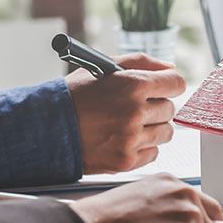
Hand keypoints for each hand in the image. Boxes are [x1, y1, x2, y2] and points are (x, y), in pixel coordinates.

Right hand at [67, 53, 185, 173]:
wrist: (46, 128)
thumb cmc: (74, 97)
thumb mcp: (104, 68)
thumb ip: (141, 63)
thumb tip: (169, 68)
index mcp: (132, 85)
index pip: (176, 83)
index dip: (170, 84)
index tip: (165, 88)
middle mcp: (135, 112)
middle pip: (170, 109)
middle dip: (157, 106)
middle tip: (137, 107)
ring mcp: (131, 138)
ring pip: (166, 132)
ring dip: (153, 128)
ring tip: (129, 124)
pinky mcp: (126, 160)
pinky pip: (153, 153)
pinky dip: (142, 147)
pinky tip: (123, 139)